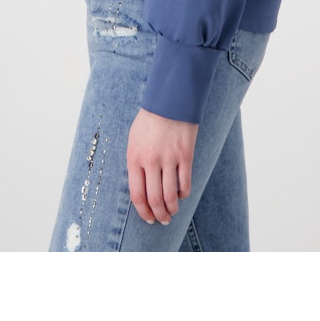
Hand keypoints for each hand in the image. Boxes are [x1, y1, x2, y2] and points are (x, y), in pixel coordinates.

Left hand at [127, 108, 197, 225]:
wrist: (169, 100)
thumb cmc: (149, 120)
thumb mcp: (134, 140)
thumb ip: (136, 164)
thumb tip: (140, 188)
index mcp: (134, 158)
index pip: (137, 195)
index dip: (142, 212)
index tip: (148, 218)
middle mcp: (151, 161)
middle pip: (154, 199)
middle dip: (158, 215)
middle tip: (162, 220)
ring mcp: (169, 159)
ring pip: (170, 195)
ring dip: (172, 209)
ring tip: (172, 212)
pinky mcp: (185, 155)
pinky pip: (185, 183)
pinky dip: (183, 194)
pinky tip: (181, 195)